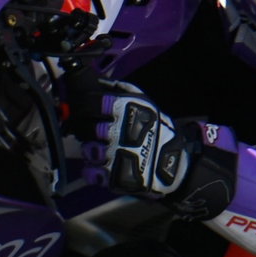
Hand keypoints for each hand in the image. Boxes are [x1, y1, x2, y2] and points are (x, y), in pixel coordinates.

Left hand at [68, 74, 193, 198]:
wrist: (172, 161)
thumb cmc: (154, 129)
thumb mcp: (144, 102)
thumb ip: (121, 90)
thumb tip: (98, 80)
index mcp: (125, 110)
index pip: (91, 102)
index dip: (83, 105)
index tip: (83, 110)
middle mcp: (119, 131)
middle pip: (86, 128)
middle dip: (85, 130)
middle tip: (91, 132)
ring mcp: (116, 154)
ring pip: (88, 150)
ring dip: (89, 149)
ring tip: (99, 149)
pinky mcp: (115, 176)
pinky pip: (91, 172)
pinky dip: (91, 170)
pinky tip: (99, 166)